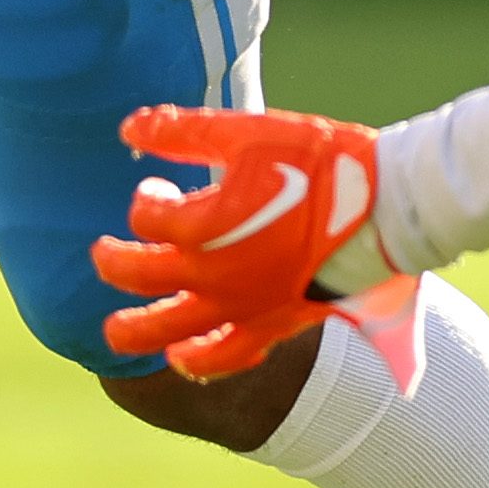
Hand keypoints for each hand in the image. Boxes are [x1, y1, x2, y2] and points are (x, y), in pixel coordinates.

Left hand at [93, 105, 397, 382]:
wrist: (386, 207)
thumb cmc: (319, 162)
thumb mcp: (247, 133)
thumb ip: (183, 132)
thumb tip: (127, 126)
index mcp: (203, 226)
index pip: (148, 218)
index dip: (144, 202)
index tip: (154, 190)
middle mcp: (213, 275)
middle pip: (139, 276)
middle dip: (113, 262)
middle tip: (102, 253)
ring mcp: (241, 306)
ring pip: (170, 329)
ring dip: (135, 331)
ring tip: (113, 332)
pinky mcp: (272, 324)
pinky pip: (226, 356)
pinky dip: (199, 361)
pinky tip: (182, 359)